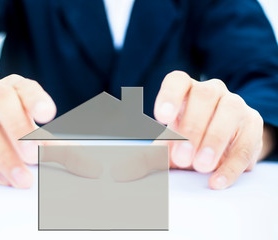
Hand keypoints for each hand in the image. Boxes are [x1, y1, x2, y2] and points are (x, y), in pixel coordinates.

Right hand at [0, 75, 100, 187]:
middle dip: (18, 127)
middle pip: (0, 99)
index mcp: (13, 88)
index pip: (26, 87)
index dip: (36, 99)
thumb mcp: (33, 134)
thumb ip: (62, 150)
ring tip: (21, 178)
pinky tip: (2, 178)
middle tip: (34, 153)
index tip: (49, 115)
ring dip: (3, 153)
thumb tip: (92, 169)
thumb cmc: (4, 126)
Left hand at [154, 71, 266, 188]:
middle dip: (192, 127)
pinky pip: (246, 141)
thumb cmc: (188, 141)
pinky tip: (216, 180)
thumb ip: (146, 157)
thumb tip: (120, 172)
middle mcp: (211, 91)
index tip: (161, 118)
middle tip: (182, 158)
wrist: (221, 148)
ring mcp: (235, 104)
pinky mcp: (253, 125)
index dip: (169, 96)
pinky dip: (231, 163)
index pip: (177, 81)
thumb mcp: (167, 148)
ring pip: (229, 112)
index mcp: (186, 90)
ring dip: (214, 140)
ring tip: (201, 166)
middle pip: (203, 96)